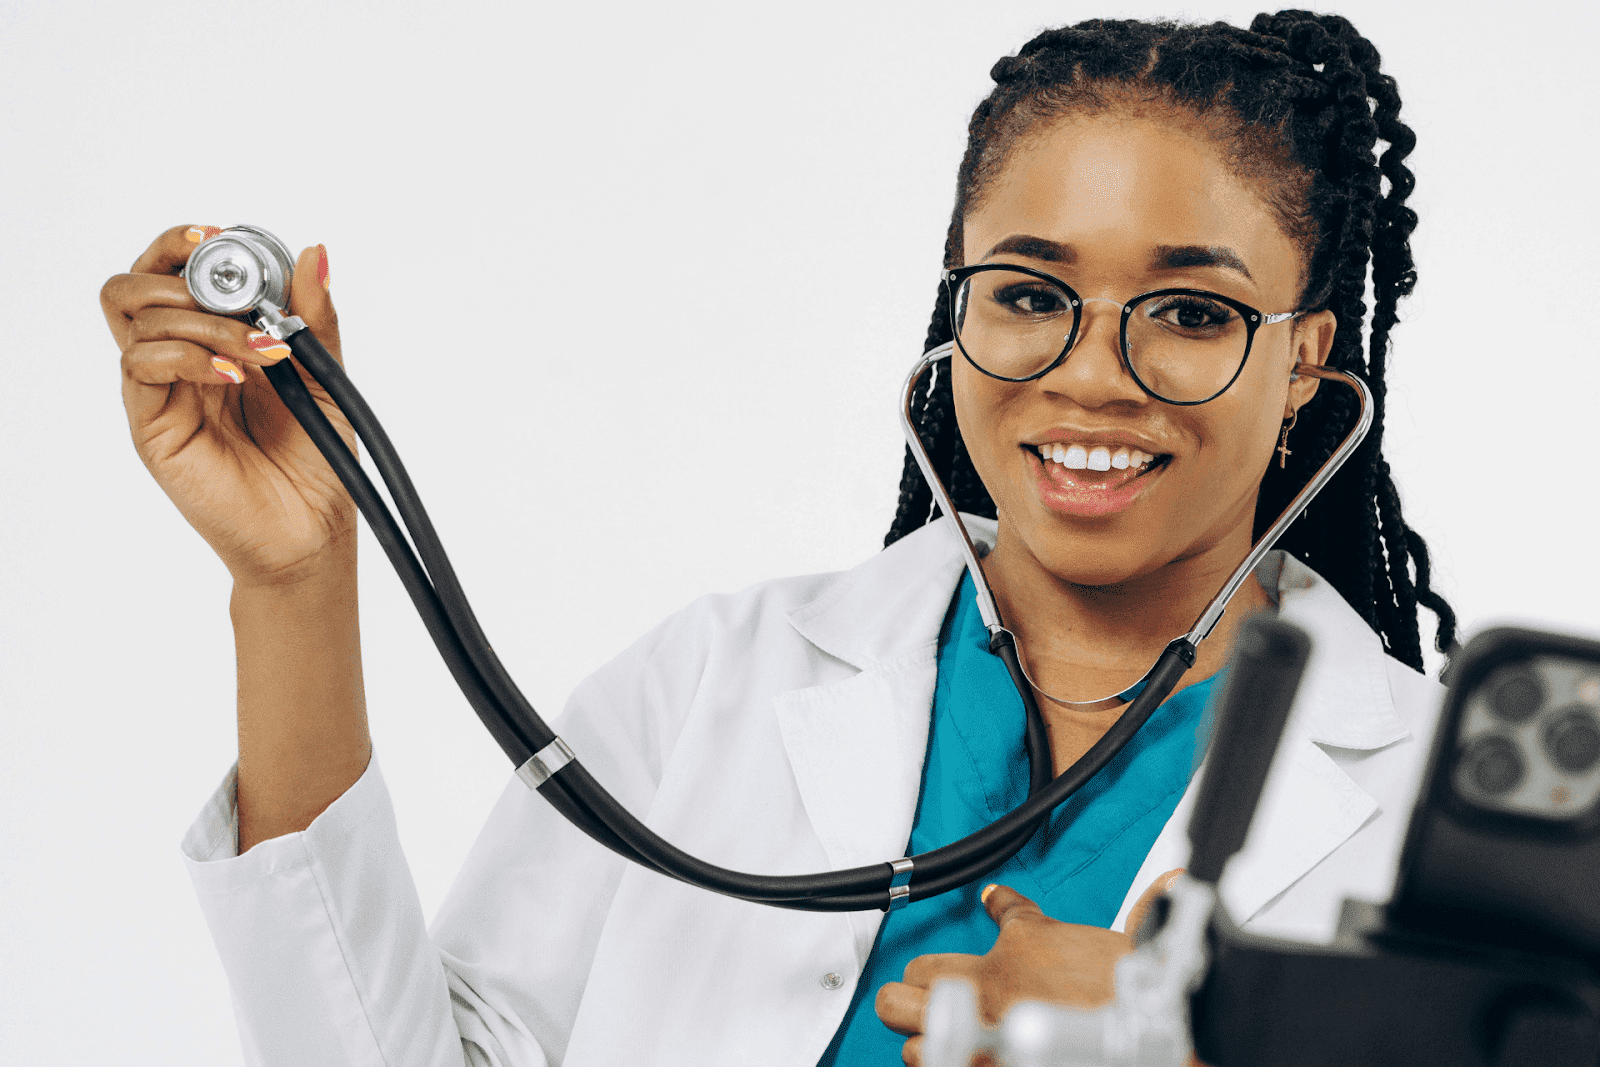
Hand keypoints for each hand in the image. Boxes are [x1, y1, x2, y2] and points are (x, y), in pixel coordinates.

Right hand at [102, 225, 354, 587]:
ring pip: (134, 316)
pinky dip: (187, 355)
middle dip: (179, 268)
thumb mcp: (324, 374)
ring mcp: (161, 392)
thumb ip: (314, 317)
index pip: (169, 270)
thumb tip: (315, 252)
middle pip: (132, 284)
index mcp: (213, 339)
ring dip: (203, 319)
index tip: (221, 236)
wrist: (312, 531)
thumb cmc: (317, 458)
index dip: (183, 243)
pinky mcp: (152, 426)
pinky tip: (233, 376)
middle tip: (240, 299)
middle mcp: (178, 360)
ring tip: (259, 351)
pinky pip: (140, 366)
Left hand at [876, 870, 1183, 1065]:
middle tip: (924, 990)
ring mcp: (977, 1033)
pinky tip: (951, 1058)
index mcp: (1027, 945)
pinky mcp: (976, 1064)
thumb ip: (1145, 910)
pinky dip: (939, 1061)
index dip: (997, 905)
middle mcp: (990, 985)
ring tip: (933, 1035)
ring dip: (922, 1034)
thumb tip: (1171, 880)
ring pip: (910, 1030)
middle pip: (919, 973)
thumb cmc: (1136, 1001)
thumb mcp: (1138, 944)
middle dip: (916, 982)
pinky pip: (931, 1065)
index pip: (999, 908)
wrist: (1139, 1038)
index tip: (994, 905)